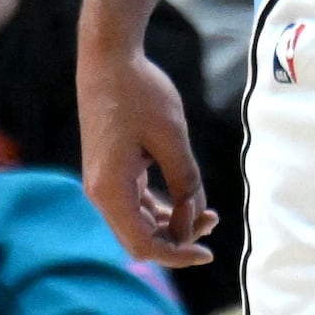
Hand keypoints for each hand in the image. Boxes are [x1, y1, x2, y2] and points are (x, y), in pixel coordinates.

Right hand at [78, 38, 217, 265]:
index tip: (208, 252)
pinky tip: (187, 201)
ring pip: (139, 223)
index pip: (145, 244)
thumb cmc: (140, 93)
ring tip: (208, 212)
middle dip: (178, 239)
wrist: (109, 60)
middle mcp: (101, 193)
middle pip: (140, 239)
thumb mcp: (172, 138)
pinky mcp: (110, 171)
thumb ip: (187, 180)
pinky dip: (161, 209)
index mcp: (111, 190)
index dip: (178, 254)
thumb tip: (197, 214)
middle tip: (213, 220)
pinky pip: (136, 204)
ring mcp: (103, 183)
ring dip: (172, 224)